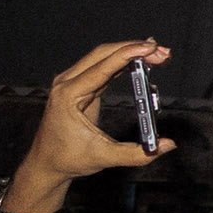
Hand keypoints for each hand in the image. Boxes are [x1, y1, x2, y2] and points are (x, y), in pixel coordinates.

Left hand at [9, 38, 172, 212]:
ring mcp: (72, 83)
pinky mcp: (80, 86)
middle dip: (134, 48)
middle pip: (103, 54)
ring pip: (103, 56)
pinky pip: (103, 67)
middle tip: (162, 52)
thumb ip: (137, 153)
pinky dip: (123, 62)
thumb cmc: (66, 158)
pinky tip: (140, 62)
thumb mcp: (103, 157)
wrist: (46, 163)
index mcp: (68, 96)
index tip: (150, 48)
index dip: (129, 54)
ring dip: (130, 53)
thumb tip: (167, 145)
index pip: (102, 67)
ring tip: (157, 56)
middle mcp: (67, 84)